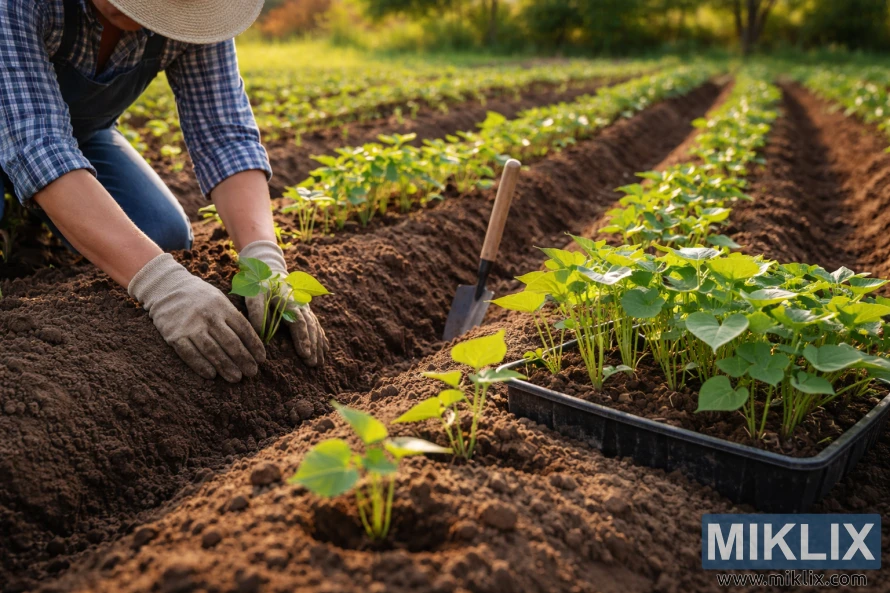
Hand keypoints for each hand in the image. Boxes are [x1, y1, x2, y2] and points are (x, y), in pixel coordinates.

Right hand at [129, 253, 265, 381]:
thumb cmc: (199, 296)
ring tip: (236, 378)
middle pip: (230, 342)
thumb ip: (233, 316)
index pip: (243, 329)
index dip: (254, 346)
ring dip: (226, 366)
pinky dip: (201, 366)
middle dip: (244, 359)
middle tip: (252, 373)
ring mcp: (190, 326)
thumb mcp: (219, 298)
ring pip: (212, 351)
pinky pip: (190, 354)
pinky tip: (212, 375)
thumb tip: (251, 338)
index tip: (261, 359)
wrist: (166, 287)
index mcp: (222, 306)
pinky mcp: (174, 335)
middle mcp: (208, 316)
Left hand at [239, 240, 328, 366]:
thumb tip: (260, 333)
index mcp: (290, 301)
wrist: (271, 271)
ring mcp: (306, 308)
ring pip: (315, 328)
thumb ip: (257, 312)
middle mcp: (301, 305)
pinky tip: (324, 350)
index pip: (299, 322)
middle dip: (312, 346)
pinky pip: (316, 325)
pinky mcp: (306, 311)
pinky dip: (321, 338)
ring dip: (318, 345)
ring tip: (319, 363)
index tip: (304, 354)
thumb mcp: (254, 294)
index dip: (302, 338)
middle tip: (312, 364)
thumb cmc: (260, 284)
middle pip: (310, 327)